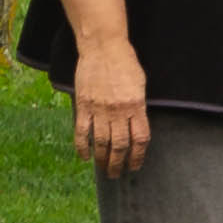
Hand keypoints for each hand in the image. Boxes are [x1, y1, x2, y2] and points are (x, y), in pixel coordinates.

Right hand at [66, 33, 152, 179]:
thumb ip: (139, 106)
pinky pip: (82, 132)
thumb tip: (136, 126)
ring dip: (103, 160)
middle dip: (119, 163)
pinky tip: (85, 157)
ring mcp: (99, 109)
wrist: (103, 48)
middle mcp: (119, 110)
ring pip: (101, 142)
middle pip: (120, 145)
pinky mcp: (83, 106)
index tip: (135, 165)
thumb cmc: (125, 63)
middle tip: (117, 174)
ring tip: (104, 170)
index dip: (138, 155)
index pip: (140, 138)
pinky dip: (83, 147)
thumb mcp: (140, 84)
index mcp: (136, 105)